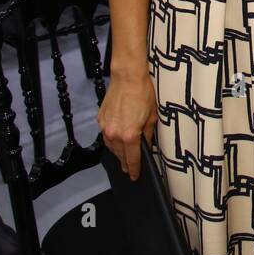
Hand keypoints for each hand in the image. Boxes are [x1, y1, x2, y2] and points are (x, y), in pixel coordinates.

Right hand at [98, 66, 157, 180]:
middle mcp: (115, 134)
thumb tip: (146, 145)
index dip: (134, 169)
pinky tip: (116, 141)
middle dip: (124, 163)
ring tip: (122, 157)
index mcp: (130, 136)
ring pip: (111, 146)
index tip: (134, 176)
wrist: (127, 78)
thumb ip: (148, 134)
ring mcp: (106, 127)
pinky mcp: (101, 119)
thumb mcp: (152, 116)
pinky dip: (111, 140)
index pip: (132, 159)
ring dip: (117, 153)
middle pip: (120, 155)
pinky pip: (106, 135)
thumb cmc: (143, 94)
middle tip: (128, 169)